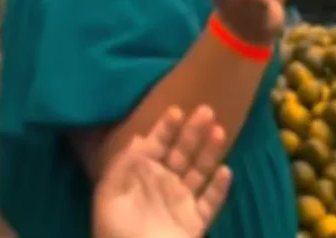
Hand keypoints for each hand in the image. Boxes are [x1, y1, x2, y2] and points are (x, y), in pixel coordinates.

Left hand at [93, 106, 231, 237]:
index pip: (156, 144)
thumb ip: (124, 165)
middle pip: (182, 152)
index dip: (165, 127)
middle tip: (206, 110)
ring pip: (199, 172)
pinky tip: (225, 171)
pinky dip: (219, 188)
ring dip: (209, 152)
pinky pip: (211, 203)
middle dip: (193, 132)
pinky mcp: (196, 223)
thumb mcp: (109, 194)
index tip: (176, 110)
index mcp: (141, 174)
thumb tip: (138, 137)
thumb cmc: (114, 229)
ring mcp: (182, 202)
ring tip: (218, 131)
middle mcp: (164, 183)